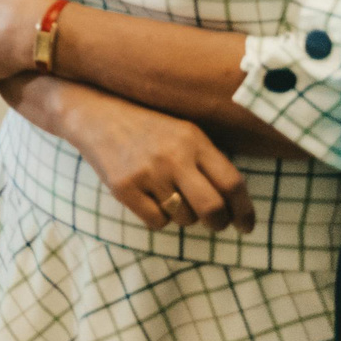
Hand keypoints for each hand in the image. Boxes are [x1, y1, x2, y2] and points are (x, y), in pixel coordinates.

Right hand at [61, 84, 255, 233]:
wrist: (95, 115)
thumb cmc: (147, 127)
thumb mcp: (183, 132)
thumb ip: (208, 161)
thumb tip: (235, 204)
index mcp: (194, 140)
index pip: (232, 183)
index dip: (244, 210)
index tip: (246, 226)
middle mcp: (173, 156)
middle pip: (212, 208)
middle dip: (219, 223)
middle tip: (216, 224)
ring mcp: (147, 173)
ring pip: (184, 218)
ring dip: (184, 217)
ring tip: (171, 198)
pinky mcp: (124, 188)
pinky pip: (156, 222)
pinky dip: (159, 218)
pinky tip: (150, 200)